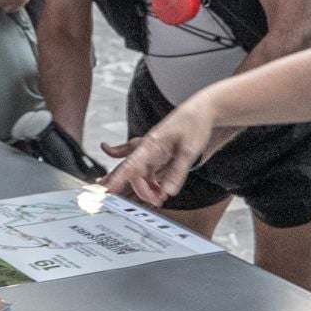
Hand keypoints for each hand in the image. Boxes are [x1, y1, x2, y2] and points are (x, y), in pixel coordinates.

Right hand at [102, 97, 229, 207]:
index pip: (129, 165)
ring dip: (149, 188)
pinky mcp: (163, 155)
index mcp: (151, 144)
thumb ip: (177, 171)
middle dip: (142, 190)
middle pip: (135, 174)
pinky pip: (153, 172)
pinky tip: (163, 190)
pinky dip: (156, 183)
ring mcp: (156, 152)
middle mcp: (149, 149)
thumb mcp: (189, 149)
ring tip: (161, 198)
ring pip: (143, 175)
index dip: (117, 178)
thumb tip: (168, 192)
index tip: (107, 190)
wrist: (204, 109)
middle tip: (156, 201)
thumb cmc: (194, 122)